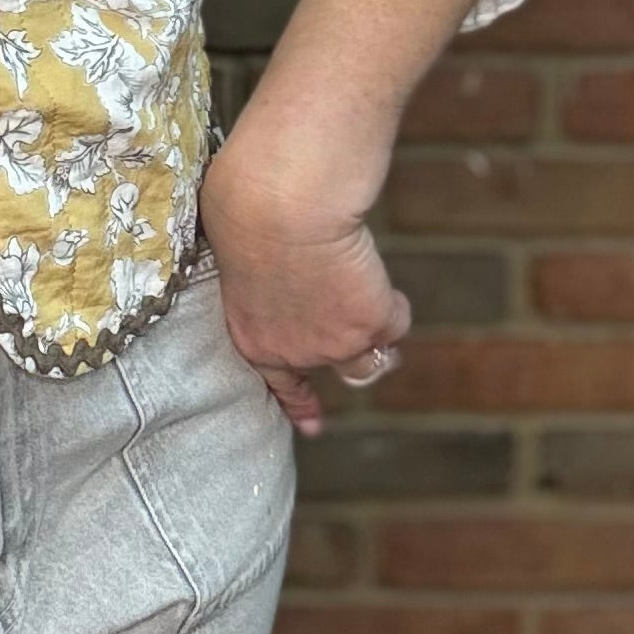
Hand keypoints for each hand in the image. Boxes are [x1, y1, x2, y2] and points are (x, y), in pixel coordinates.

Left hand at [199, 148, 410, 438]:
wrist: (280, 206)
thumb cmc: (248, 209)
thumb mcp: (237, 251)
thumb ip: (257, 274)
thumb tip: (271, 262)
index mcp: (253, 336)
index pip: (279, 383)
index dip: (299, 403)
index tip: (313, 427)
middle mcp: (294, 353)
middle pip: (337, 367)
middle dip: (348, 344)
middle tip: (354, 317)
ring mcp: (335, 346)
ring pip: (374, 357)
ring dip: (378, 330)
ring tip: (367, 289)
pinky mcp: (371, 325)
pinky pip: (396, 321)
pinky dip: (393, 300)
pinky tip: (373, 270)